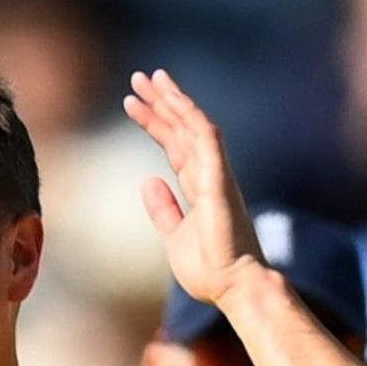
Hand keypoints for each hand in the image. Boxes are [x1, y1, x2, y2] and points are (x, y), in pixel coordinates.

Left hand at [121, 68, 264, 307]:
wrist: (234, 287)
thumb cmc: (210, 268)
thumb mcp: (174, 235)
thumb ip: (164, 208)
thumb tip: (148, 180)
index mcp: (199, 186)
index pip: (175, 144)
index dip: (155, 122)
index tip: (132, 103)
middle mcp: (209, 174)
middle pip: (182, 128)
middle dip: (160, 102)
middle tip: (138, 78)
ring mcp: (217, 175)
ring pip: (195, 126)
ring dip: (173, 101)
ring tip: (150, 79)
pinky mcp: (220, 181)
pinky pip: (209, 141)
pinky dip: (192, 119)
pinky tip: (176, 100)